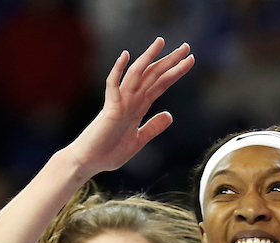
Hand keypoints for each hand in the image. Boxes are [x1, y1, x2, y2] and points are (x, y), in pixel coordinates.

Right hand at [65, 38, 194, 176]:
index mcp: (139, 107)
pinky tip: (126, 56)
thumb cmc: (110, 152)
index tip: (190, 60)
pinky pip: (113, 85)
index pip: (160, 84)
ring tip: (161, 42)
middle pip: (153, 75)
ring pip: (136, 75)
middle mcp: (131, 100)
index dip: (175, 72)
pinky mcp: (109, 108)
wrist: (90, 162)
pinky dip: (118, 70)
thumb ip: (153, 127)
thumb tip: (170, 115)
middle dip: (170, 61)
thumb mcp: (139, 140)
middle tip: (186, 47)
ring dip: (148, 58)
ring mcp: (120, 102)